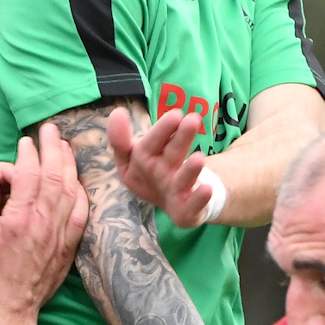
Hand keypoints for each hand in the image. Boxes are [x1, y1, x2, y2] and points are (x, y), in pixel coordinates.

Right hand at [0, 124, 87, 324]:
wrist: (11, 306)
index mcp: (20, 217)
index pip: (29, 174)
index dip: (29, 153)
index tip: (27, 140)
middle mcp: (44, 223)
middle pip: (55, 175)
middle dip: (53, 148)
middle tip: (51, 129)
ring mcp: (59, 235)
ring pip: (71, 191)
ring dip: (69, 165)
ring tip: (65, 146)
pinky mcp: (68, 247)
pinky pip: (81, 214)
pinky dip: (81, 194)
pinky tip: (78, 182)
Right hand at [109, 106, 215, 227]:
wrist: (171, 201)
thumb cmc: (153, 169)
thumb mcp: (135, 152)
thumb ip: (124, 136)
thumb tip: (117, 113)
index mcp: (136, 164)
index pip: (141, 147)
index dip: (156, 132)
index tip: (175, 114)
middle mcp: (153, 178)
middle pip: (167, 157)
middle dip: (179, 139)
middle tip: (193, 120)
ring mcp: (170, 195)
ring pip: (181, 182)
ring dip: (189, 171)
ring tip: (199, 157)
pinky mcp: (184, 211)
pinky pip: (192, 207)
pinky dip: (199, 199)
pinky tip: (207, 189)